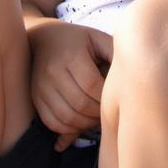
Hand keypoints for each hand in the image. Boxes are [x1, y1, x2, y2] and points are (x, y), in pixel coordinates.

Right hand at [26, 19, 112, 149]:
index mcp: (71, 56)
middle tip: (106, 113)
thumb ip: (114, 54)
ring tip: (94, 118)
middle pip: (80, 104)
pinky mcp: (35, 98)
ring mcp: (41, 86)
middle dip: (97, 114)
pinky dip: (68, 129)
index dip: (105, 98)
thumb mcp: (97, 39)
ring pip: (66, 117)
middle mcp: (53, 72)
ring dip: (84, 124)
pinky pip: (52, 122)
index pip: (91, 85)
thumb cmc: (78, 40)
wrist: (43, 38)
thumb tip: (132, 74)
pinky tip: (79, 122)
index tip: (113, 99)